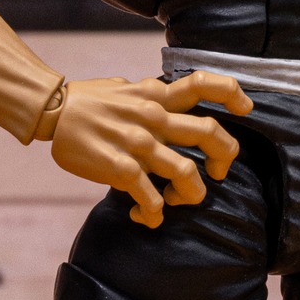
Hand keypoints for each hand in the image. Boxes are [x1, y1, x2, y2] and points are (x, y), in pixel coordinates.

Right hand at [50, 71, 253, 226]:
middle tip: (218, 172)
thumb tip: (170, 100)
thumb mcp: (127, 88)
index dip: (231, 94)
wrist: (53, 110)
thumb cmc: (89, 101)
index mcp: (157, 96)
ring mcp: (139, 143)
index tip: (246, 109)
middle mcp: (154, 117)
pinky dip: (155, 213)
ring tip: (177, 200)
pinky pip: (152, 198)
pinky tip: (147, 215)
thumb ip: (152, 96)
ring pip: (187, 173)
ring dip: (191, 195)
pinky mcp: (120, 168)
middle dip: (225, 156)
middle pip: (209, 133)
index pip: (201, 85)